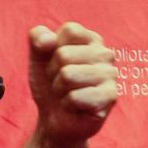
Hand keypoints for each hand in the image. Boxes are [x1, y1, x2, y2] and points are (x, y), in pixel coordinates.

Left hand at [28, 23, 116, 147]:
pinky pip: (75, 97)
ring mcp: (110, 75)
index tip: (56, 62)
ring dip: (59, 89)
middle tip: (61, 82)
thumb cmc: (50, 83)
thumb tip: (48, 40)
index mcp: (91, 39)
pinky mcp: (110, 97)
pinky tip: (75, 107)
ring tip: (67, 93)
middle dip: (53, 72)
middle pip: (64, 54)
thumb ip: (37, 37)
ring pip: (68, 75)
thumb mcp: (37, 56)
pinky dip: (67, 104)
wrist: (54, 118)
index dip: (52, 48)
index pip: (70, 30)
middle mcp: (105, 54)